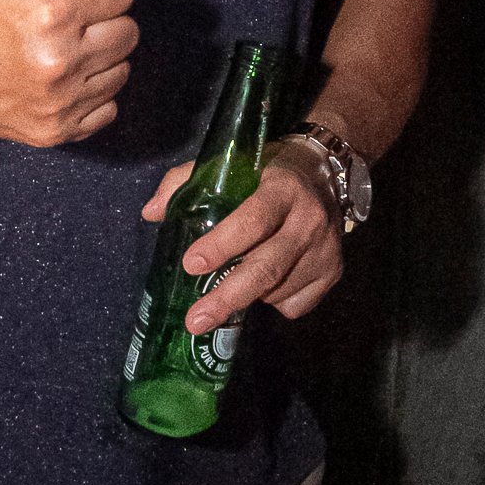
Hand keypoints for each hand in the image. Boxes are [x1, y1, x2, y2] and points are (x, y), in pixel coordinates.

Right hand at [0, 0, 138, 146]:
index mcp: (55, 10)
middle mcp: (62, 58)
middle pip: (128, 32)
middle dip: (102, 20)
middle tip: (65, 19)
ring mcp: (60, 99)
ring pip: (121, 70)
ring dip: (100, 57)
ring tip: (62, 46)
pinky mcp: (56, 129)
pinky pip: (106, 109)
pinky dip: (91, 95)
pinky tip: (62, 78)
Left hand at [140, 136, 343, 324]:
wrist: (325, 172)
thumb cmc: (265, 170)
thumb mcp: (229, 164)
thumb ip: (185, 181)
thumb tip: (150, 213)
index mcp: (282, 188)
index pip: (253, 219)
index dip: (221, 244)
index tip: (190, 264)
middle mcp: (309, 220)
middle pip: (267, 267)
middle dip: (228, 297)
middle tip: (195, 320)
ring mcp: (326, 250)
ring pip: (277, 291)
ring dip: (248, 294)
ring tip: (236, 277)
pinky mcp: (334, 273)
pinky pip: (294, 305)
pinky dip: (273, 301)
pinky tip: (268, 279)